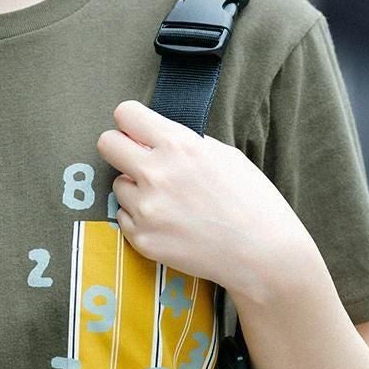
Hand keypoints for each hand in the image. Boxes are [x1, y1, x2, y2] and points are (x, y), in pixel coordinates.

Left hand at [96, 98, 311, 304]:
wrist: (262, 254)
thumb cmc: (252, 202)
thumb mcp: (225, 155)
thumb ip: (186, 143)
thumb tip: (157, 139)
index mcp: (179, 145)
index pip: (126, 114)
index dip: (131, 122)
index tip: (138, 132)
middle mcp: (156, 173)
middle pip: (106, 144)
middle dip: (120, 148)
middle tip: (139, 161)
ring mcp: (146, 209)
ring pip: (118, 185)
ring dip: (136, 189)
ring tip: (169, 202)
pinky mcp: (142, 239)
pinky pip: (125, 217)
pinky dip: (141, 219)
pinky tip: (171, 224)